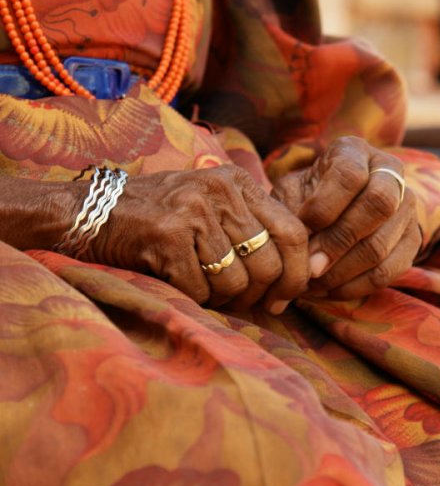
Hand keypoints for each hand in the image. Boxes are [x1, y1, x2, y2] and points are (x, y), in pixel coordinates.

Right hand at [78, 165, 309, 310]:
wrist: (93, 212)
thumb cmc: (159, 216)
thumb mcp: (210, 204)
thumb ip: (251, 226)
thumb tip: (300, 273)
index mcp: (238, 182)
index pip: (293, 231)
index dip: (298, 272)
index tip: (286, 298)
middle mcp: (220, 190)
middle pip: (268, 263)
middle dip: (260, 295)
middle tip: (245, 303)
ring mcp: (194, 211)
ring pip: (235, 281)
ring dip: (223, 298)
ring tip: (204, 286)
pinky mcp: (168, 235)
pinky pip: (201, 290)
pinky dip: (194, 298)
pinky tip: (178, 281)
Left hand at [272, 136, 421, 298]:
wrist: (331, 212)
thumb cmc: (304, 199)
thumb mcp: (291, 194)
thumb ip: (291, 211)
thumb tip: (296, 245)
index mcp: (355, 151)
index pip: (350, 174)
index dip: (325, 206)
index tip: (302, 228)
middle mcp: (389, 172)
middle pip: (377, 205)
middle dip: (338, 242)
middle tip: (309, 268)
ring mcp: (407, 207)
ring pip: (381, 244)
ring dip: (342, 272)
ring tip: (312, 284)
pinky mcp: (411, 240)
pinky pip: (388, 271)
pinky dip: (355, 287)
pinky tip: (329, 291)